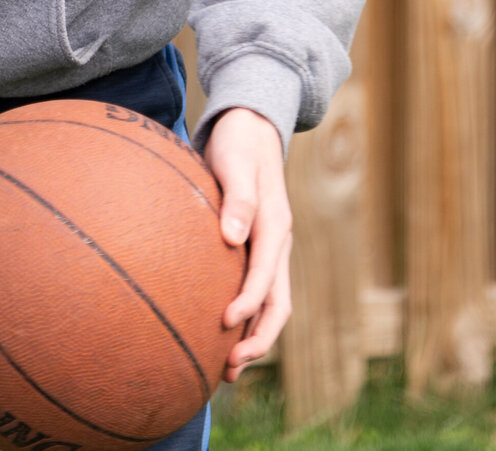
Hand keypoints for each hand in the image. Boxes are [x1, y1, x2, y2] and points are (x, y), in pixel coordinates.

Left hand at [202, 107, 291, 380]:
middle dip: (258, 339)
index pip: (267, 277)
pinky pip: (255, 291)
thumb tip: (232, 237)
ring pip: (270, 304)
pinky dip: (244, 316)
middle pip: (278, 304)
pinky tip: (217, 332)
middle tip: (229, 367)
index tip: (224, 323)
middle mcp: (278, 243)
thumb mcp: (235, 162)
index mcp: (276, 226)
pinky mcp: (254, 248)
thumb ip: (237, 199)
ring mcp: (269, 249)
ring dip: (253, 336)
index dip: (248, 304)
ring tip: (225, 370)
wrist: (249, 126)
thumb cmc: (239, 142)